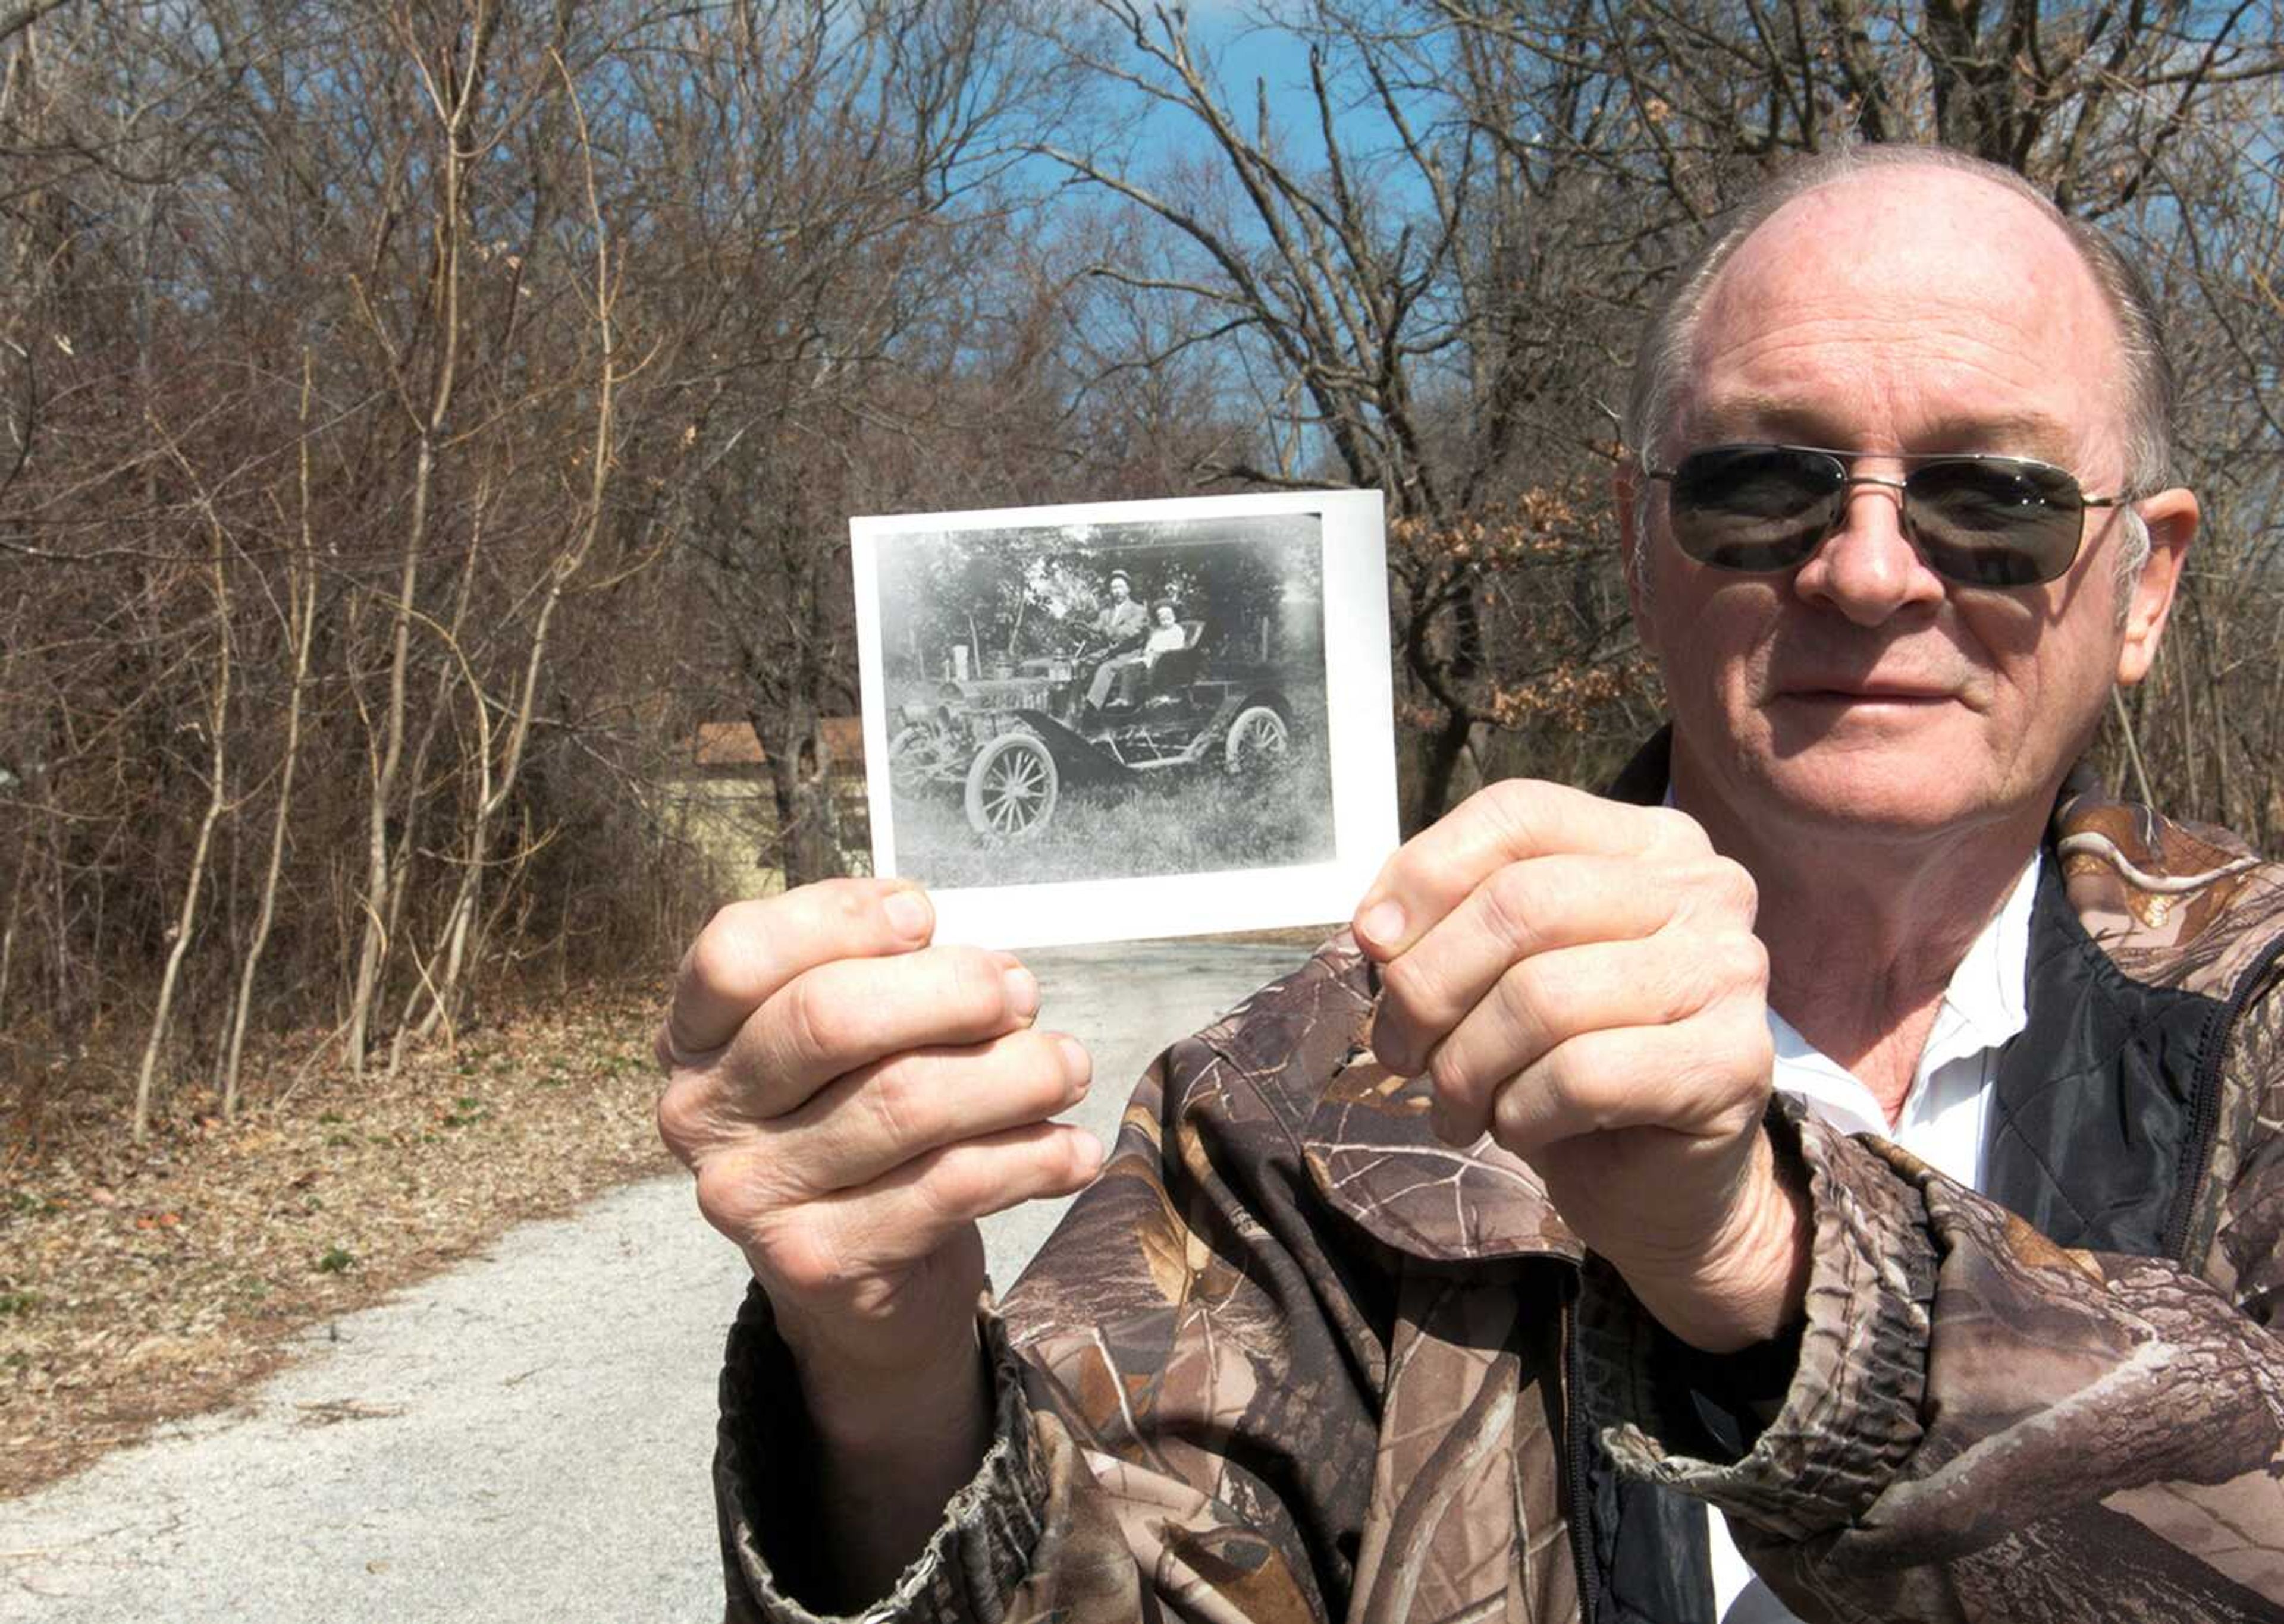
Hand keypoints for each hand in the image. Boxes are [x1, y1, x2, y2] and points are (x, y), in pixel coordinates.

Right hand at [655, 879, 1102, 1440]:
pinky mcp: (818, 1261)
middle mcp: (701, 1114)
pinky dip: (1031, 1158)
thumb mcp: (847, 1041)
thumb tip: (991, 974)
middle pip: (828, 1020)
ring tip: (1068, 1067)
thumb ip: (885, 983)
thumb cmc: (858, 1120)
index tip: (923, 915)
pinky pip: (948, 1186)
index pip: (736, 952)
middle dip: (949, 993)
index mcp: (695, 1035)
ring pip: (904, 1102)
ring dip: (1014, 1075)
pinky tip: (1073, 1149)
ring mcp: (751, 1195)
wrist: (857, 1280)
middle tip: (1021, 994)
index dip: (836, 919)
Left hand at [1352, 780, 1806, 1351]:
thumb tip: (1379, 931)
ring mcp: (1730, 971)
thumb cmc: (1569, 1063)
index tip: (1371, 945)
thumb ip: (1449, 923)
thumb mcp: (1500, 971)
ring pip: (1542, 998)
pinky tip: (1519, 1129)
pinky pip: (1581, 1076)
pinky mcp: (1735, 1064)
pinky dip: (1520, 1112)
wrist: (1662, 1187)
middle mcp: (1704, 888)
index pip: (1518, 814)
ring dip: (1465, 1066)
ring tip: (1455, 1105)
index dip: (1424, 874)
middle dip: (1428, 985)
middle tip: (1399, 1049)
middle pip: (1521, 904)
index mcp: (1648, 842)